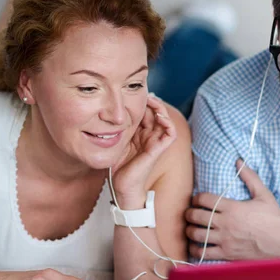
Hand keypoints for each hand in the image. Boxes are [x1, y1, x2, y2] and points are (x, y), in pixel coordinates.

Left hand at [111, 94, 175, 208]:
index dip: (142, 102)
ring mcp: (155, 143)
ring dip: (160, 108)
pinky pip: (170, 133)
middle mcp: (150, 137)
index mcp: (140, 134)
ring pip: (165, 120)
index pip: (145, 113)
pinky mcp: (158, 149)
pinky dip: (167, 123)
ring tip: (152, 100)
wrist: (122, 186)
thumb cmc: (118, 167)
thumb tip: (109, 113)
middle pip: (156, 113)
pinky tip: (159, 115)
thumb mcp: (115, 141)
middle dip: (150, 101)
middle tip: (143, 92)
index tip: (132, 93)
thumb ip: (117, 128)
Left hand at [186, 159, 279, 260]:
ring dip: (189, 231)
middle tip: (189, 214)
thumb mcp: (264, 195)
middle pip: (196, 216)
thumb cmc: (275, 220)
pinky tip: (196, 247)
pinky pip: (204, 253)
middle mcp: (225, 224)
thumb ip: (250, 178)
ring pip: (197, 235)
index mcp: (232, 208)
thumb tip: (239, 161)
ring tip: (190, 229)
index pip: (204, 199)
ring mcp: (225, 240)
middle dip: (189, 214)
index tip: (196, 200)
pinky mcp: (227, 255)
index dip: (196, 198)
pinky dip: (196, 250)